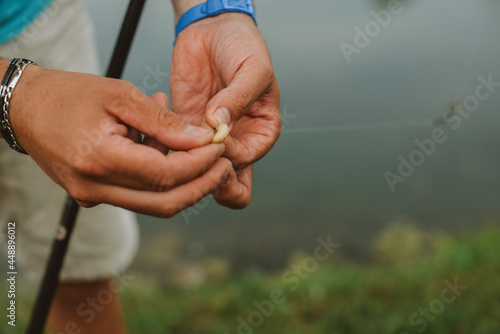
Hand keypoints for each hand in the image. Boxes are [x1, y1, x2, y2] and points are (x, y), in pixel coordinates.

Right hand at [8, 65, 232, 217]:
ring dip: (184, 183)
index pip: (165, 175)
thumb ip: (163, 121)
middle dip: (201, 185)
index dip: (199, 164)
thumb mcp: (120, 95)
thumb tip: (202, 139)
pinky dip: (160, 178)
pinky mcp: (92, 196)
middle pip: (164, 202)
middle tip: (224, 164)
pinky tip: (167, 149)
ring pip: (153, 203)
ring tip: (202, 154)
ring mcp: (91, 197)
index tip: (220, 146)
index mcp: (98, 159)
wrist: (25, 108)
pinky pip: (137, 195)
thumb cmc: (70, 94)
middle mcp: (93, 188)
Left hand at [170, 12, 280, 208]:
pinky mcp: (184, 128)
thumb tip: (220, 126)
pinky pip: (175, 149)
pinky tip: (160, 123)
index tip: (217, 137)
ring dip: (184, 164)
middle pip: (230, 181)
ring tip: (172, 141)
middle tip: (196, 165)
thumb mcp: (252, 68)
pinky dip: (164, 144)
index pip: (248, 158)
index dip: (231, 154)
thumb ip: (238, 99)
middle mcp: (236, 139)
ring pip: (198, 172)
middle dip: (212, 180)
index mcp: (260, 130)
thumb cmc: (242, 46)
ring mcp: (209, 137)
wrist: (213, 28)